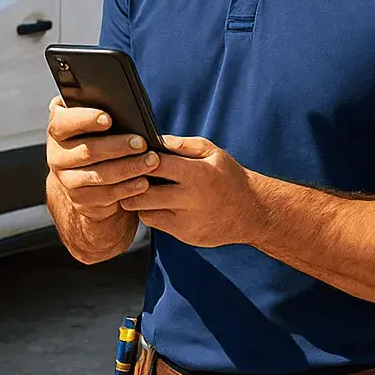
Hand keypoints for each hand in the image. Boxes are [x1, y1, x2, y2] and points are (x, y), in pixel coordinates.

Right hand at [45, 96, 154, 222]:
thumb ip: (98, 111)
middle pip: (87, 151)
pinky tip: (143, 182)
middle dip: (117, 146)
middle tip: (141, 143)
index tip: (108, 119)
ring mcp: (66, 180)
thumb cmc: (95, 139)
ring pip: (99, 175)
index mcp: (57, 130)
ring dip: (128, 168)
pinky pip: (106, 195)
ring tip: (151, 161)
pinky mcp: (80, 200)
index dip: (85, 119)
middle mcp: (57, 156)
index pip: (63, 122)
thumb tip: (123, 107)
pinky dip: (127, 189)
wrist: (84, 175)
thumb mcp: (92, 123)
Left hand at [119, 135, 257, 248]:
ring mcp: (186, 219)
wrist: (251, 212)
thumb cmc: (228, 177)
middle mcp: (190, 198)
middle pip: (143, 192)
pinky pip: (154, 223)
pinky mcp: (184, 234)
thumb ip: (183, 145)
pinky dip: (149, 212)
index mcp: (196, 173)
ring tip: (135, 188)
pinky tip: (151, 202)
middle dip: (129, 183)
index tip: (130, 155)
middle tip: (122, 174)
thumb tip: (155, 140)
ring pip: (144, 210)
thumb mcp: (212, 153)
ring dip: (135, 199)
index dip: (138, 159)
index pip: (154, 164)